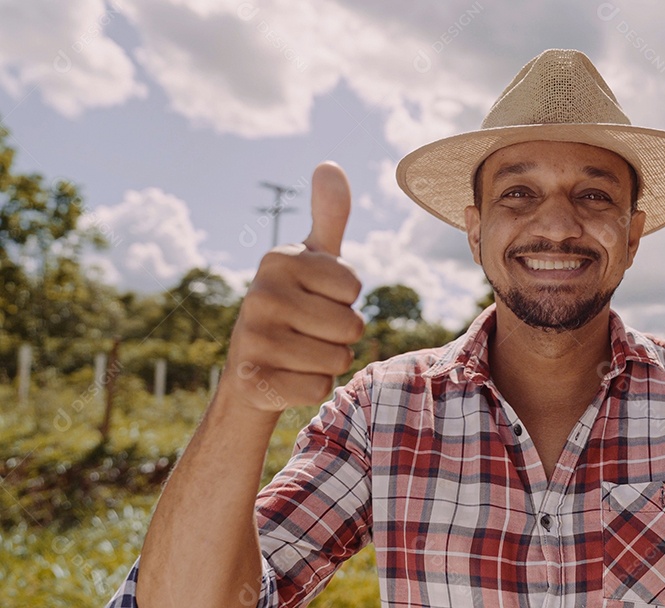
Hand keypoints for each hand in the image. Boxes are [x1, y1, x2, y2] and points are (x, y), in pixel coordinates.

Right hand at [219, 162, 363, 411]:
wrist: (253, 368)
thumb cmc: (297, 306)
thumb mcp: (314, 261)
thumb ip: (328, 216)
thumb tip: (329, 165)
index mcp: (278, 260)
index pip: (353, 287)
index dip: (345, 300)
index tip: (318, 298)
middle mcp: (259, 295)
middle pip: (351, 326)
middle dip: (342, 335)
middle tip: (311, 331)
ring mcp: (252, 339)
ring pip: (338, 358)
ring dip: (330, 361)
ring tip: (301, 353)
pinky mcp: (254, 381)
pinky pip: (319, 388)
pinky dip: (313, 387)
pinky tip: (289, 377)